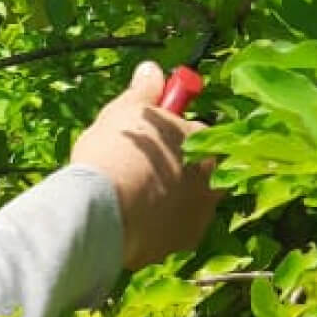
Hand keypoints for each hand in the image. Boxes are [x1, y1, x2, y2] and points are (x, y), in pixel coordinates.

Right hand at [70, 62, 221, 269]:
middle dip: (178, 170)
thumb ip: (145, 91)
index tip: (153, 136)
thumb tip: (151, 70)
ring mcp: (199, 219)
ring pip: (185, 205)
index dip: (175, 134)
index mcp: (206, 145)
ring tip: (131, 197)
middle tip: (142, 168)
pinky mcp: (179, 247)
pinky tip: (130, 221)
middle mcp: (213, 184)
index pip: (201, 134)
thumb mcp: (126, 111)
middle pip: (199, 173)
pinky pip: (170, 233)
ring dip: (167, 201)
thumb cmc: (117, 152)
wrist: (103, 210)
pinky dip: (155, 228)